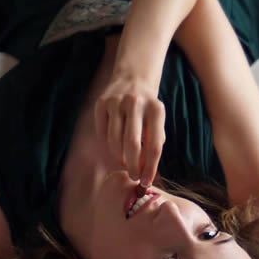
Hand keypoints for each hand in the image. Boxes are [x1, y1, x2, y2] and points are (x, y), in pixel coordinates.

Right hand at [94, 67, 165, 187]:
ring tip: (124, 161)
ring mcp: (116, 101)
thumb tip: (143, 171)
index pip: (154, 145)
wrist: (133, 77)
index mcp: (156, 109)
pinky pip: (102, 132)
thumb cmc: (148, 108)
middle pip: (132, 144)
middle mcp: (136, 103)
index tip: (146, 182)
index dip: (150, 168)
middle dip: (132, 166)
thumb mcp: (157, 121)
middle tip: (133, 176)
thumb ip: (153, 143)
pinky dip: (107, 144)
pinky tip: (114, 146)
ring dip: (118, 157)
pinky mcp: (101, 102)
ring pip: (114, 140)